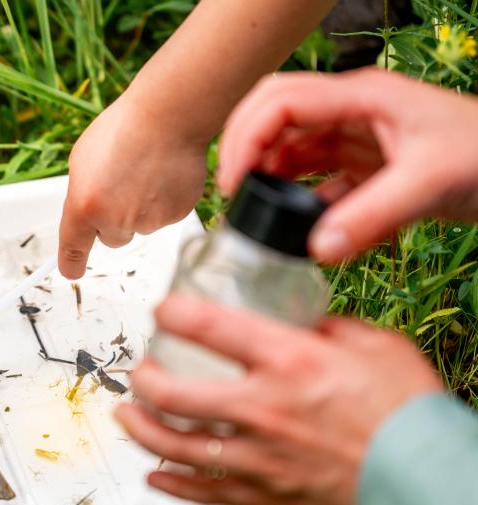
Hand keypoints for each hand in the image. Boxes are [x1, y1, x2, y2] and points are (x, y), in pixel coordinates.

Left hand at [58, 93, 207, 278]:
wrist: (167, 116)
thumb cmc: (124, 129)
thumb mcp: (82, 160)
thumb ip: (81, 194)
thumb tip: (86, 212)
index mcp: (84, 205)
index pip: (73, 246)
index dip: (71, 262)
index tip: (71, 271)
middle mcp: (115, 220)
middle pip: (111, 238)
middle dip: (114, 219)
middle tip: (122, 184)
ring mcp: (148, 221)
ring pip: (139, 227)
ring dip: (140, 208)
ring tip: (144, 172)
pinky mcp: (175, 216)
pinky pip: (164, 217)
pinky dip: (164, 201)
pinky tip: (163, 175)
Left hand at [115, 293, 442, 504]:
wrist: (426, 477)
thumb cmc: (406, 408)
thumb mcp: (373, 344)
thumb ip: (323, 327)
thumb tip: (292, 318)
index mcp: (289, 361)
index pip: (209, 326)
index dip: (172, 312)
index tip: (162, 309)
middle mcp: (264, 408)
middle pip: (173, 393)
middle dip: (143, 379)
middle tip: (138, 371)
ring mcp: (259, 456)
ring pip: (176, 445)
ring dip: (141, 430)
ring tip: (126, 416)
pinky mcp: (265, 492)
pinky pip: (205, 491)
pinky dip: (173, 484)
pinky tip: (154, 474)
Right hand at [217, 68, 477, 262]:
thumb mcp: (430, 182)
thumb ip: (371, 217)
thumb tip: (317, 248)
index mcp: (362, 98)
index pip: (280, 101)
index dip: (246, 138)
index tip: (233, 182)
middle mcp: (352, 113)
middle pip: (273, 115)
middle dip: (244, 149)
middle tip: (231, 193)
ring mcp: (357, 139)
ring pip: (291, 150)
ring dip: (269, 178)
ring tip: (258, 214)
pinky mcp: (365, 168)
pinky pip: (316, 182)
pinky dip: (301, 204)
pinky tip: (300, 230)